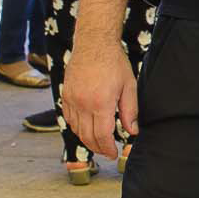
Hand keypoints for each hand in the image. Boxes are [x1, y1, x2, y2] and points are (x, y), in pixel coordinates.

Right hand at [62, 35, 137, 158]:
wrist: (94, 43)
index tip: (114, 154)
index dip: (108, 149)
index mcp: (101, 103)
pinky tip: (86, 128)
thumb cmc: (114, 62)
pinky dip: (76, 127)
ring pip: (76, 129)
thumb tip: (132, 131)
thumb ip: (130, 111)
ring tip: (98, 142)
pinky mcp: (65, 94)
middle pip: (87, 136)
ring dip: (87, 139)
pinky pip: (68, 118)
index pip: (103, 136)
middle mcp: (83, 104)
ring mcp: (72, 99)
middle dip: (98, 148)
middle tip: (107, 152)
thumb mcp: (129, 86)